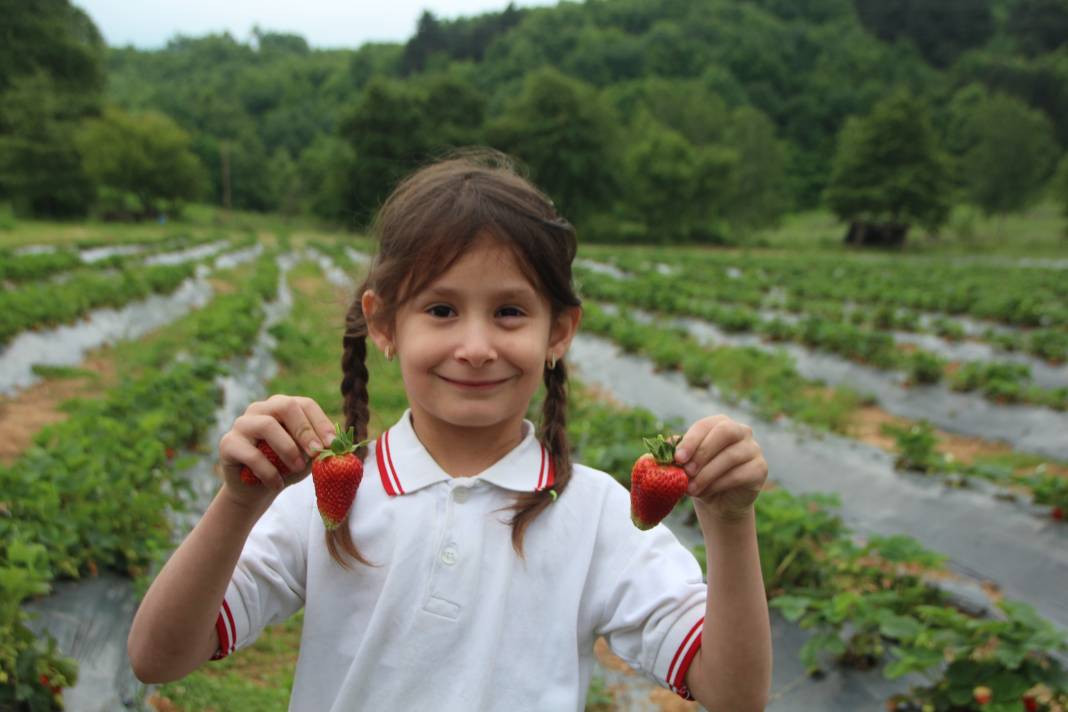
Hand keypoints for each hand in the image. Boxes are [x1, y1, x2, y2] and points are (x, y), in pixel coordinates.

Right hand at [217, 395, 336, 504]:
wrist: (256, 490)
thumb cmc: (285, 468)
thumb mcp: (307, 458)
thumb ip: (319, 450)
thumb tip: (337, 447)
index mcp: (283, 407)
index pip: (305, 404)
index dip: (320, 423)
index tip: (332, 444)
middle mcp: (261, 409)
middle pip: (285, 406)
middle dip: (304, 430)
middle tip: (316, 453)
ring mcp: (242, 423)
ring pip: (267, 425)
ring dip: (287, 448)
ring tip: (297, 468)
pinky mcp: (228, 443)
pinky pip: (250, 453)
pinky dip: (268, 471)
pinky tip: (277, 484)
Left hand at [673, 415, 767, 521]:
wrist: (719, 501)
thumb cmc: (699, 476)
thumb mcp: (685, 463)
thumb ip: (675, 452)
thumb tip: (663, 446)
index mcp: (719, 423)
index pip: (705, 425)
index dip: (691, 440)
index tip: (677, 458)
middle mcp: (741, 431)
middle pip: (724, 432)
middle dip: (702, 452)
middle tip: (686, 471)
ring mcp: (753, 449)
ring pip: (731, 456)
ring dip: (707, 474)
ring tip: (691, 488)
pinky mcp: (760, 469)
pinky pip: (740, 474)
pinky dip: (719, 484)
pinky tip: (705, 492)